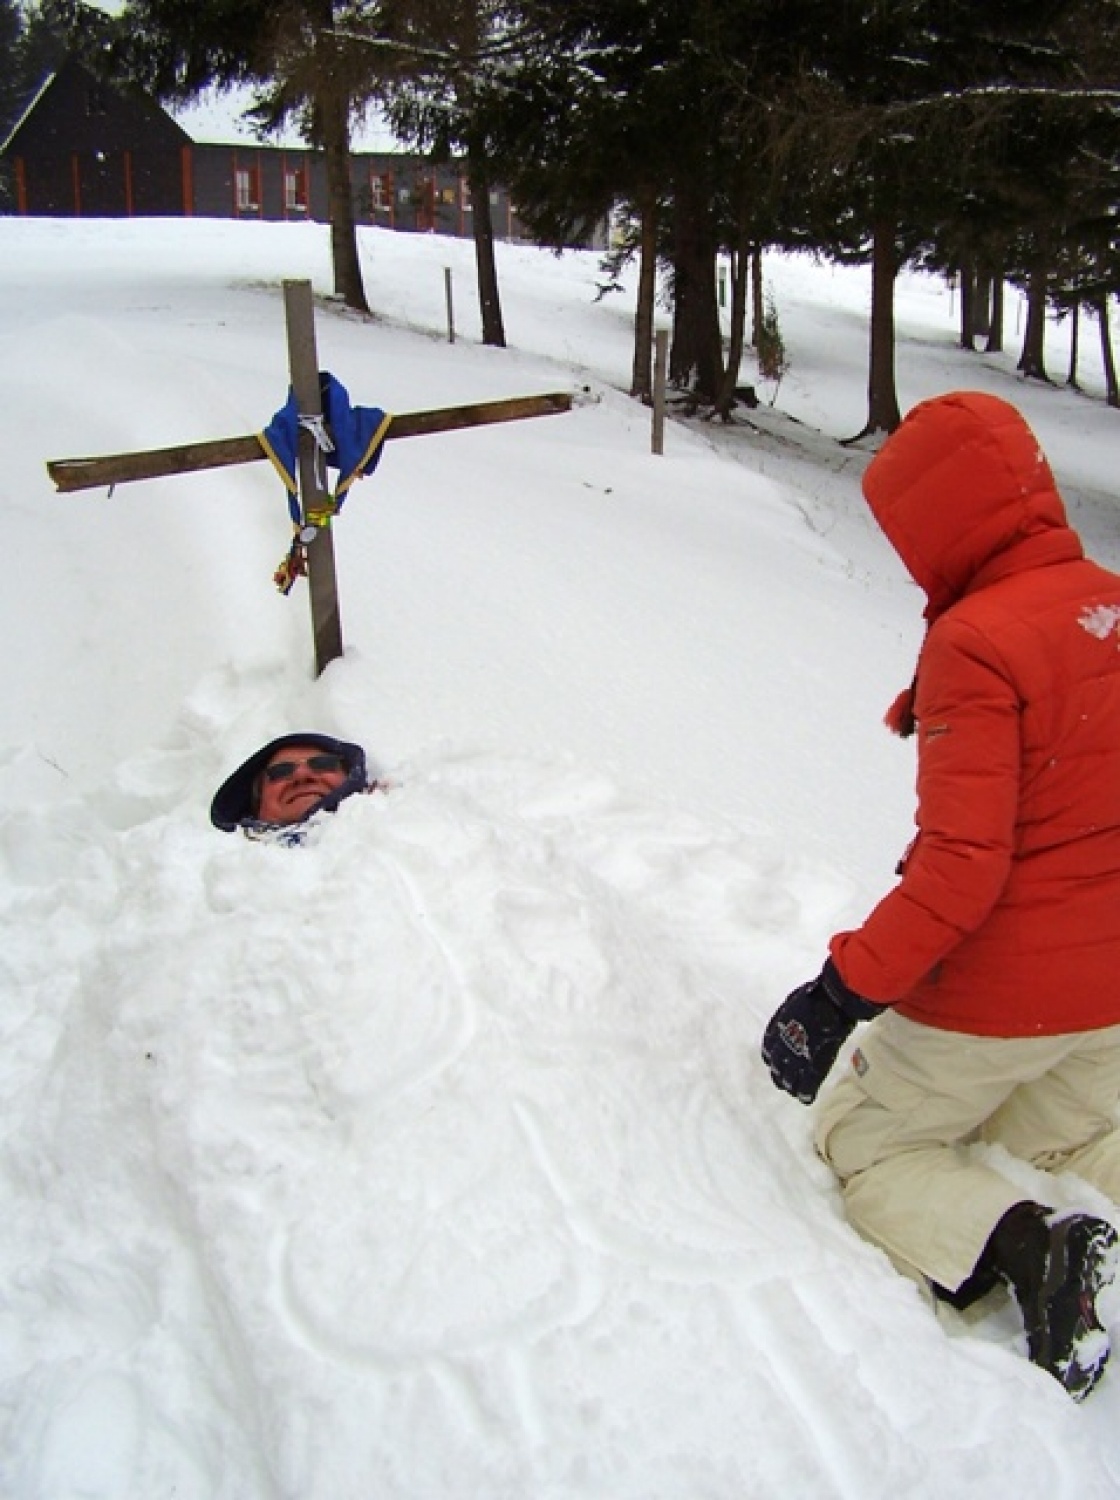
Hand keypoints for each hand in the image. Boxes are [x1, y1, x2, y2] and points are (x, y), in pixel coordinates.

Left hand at [761, 961, 883, 1104]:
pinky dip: (805, 1093)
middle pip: (776, 1066)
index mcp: (777, 1028)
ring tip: (793, 1091)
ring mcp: (797, 1056)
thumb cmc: (816, 996)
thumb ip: (792, 1013)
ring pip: (788, 1079)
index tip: (774, 1062)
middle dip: (779, 1075)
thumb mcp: (795, 1003)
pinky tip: (806, 1098)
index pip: (769, 1048)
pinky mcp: (813, 1065)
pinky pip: (807, 1085)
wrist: (830, 1003)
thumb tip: (796, 1013)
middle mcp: (782, 1045)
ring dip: (790, 1086)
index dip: (772, 1057)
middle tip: (782, 1082)